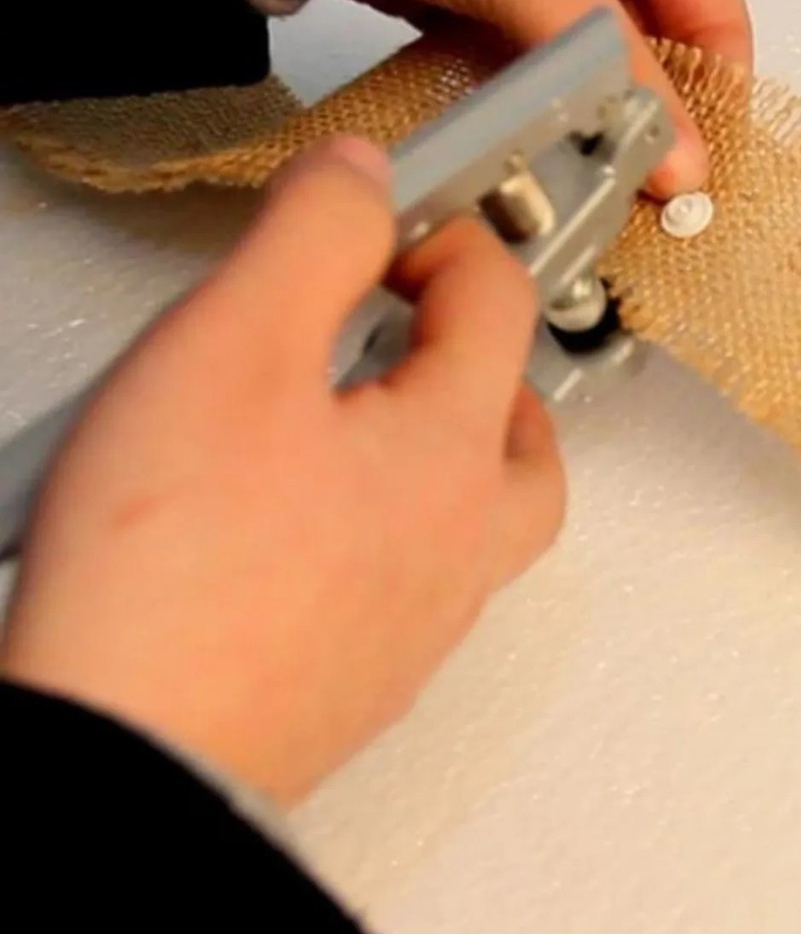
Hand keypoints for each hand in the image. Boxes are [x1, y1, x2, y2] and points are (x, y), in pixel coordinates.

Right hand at [0, 138, 565, 807]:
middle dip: (492, 366)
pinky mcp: (370, 673)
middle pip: (530, 440)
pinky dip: (403, 532)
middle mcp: (457, 545)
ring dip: (461, 454)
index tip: (391, 226)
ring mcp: (422, 620)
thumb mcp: (235, 348)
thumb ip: (313, 240)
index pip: (498, 306)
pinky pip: (426, 586)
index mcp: (449, 454)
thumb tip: (360, 182)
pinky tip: (326, 526)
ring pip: (489, 522)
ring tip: (386, 422)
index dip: (450, 238)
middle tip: (435, 334)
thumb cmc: (174, 578)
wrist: (136, 751)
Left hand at [284, 0, 752, 198]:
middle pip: (656, 61)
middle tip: (636, 194)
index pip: (715, 22)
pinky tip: (530, 155)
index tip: (691, 177)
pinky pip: (531, 84)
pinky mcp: (490, 23)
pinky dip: (533, 121)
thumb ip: (616, 67)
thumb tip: (679, 157)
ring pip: (592, 81)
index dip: (712, 101)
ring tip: (584, 186)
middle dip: (645, 125)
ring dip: (587, 131)